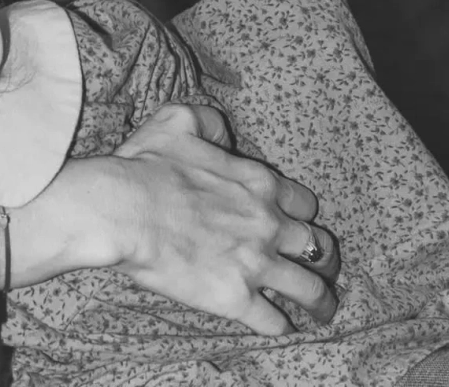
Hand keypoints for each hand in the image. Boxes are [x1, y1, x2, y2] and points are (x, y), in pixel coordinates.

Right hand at [111, 104, 338, 334]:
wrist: (125, 209)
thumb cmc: (147, 165)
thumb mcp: (178, 121)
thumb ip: (209, 121)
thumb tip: (224, 135)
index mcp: (258, 183)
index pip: (304, 203)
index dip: (301, 212)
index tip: (296, 221)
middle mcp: (267, 225)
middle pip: (318, 245)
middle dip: (322, 256)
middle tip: (320, 265)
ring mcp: (256, 264)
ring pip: (310, 289)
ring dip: (320, 299)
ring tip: (323, 309)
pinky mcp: (236, 298)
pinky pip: (273, 321)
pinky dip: (280, 326)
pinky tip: (280, 327)